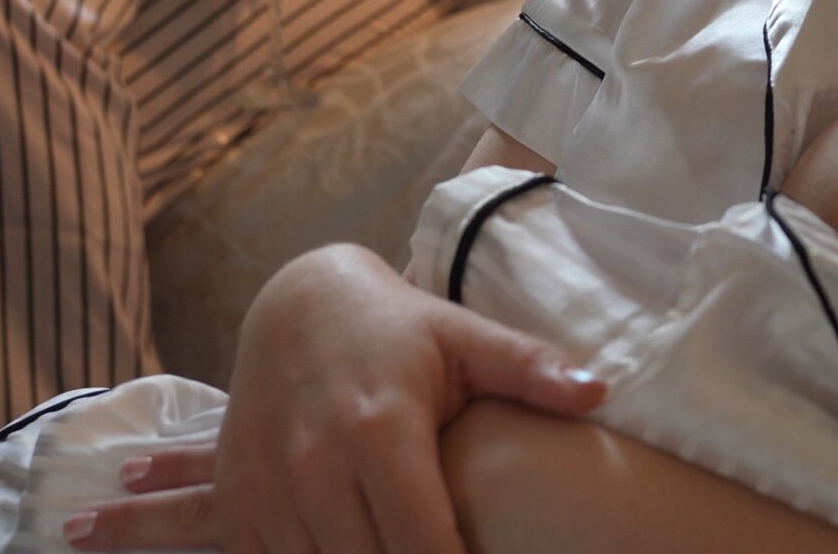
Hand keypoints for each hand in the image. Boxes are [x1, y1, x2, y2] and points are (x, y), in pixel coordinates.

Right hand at [70, 245, 605, 553]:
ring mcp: (268, 490)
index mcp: (379, 429)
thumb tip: (599, 391)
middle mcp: (315, 465)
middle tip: (445, 552)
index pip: (423, 544)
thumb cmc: (395, 329)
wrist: (296, 307)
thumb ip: (530, 368)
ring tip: (400, 548)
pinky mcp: (238, 504)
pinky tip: (349, 548)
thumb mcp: (463, 337)